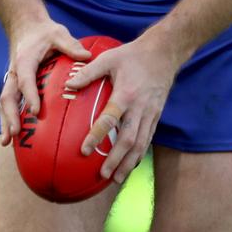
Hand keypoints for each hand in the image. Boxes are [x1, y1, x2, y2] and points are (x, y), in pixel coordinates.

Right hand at [0, 20, 90, 145]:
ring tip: (6, 142)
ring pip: (4, 102)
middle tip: (14, 134)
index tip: (35, 111)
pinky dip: (8, 118)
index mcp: (25, 60)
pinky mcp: (15, 84)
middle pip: (7, 96)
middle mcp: (15, 72)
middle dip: (10, 116)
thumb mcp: (59, 34)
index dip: (30, 96)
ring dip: (5, 121)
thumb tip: (87, 57)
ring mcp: (13, 79)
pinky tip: (13, 135)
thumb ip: (71, 45)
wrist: (26, 26)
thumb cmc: (44, 32)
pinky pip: (9, 102)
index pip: (26, 80)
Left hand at [65, 36, 177, 183]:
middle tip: (103, 174)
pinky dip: (139, 154)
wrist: (164, 53)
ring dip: (129, 163)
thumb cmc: (132, 55)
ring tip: (116, 179)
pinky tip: (130, 164)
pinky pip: (148, 138)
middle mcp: (140, 107)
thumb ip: (89, 72)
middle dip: (116, 159)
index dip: (97, 135)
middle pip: (129, 139)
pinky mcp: (156, 115)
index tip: (84, 150)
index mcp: (126, 93)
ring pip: (141, 143)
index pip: (110, 118)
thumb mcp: (109, 58)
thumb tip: (68, 84)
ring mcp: (151, 113)